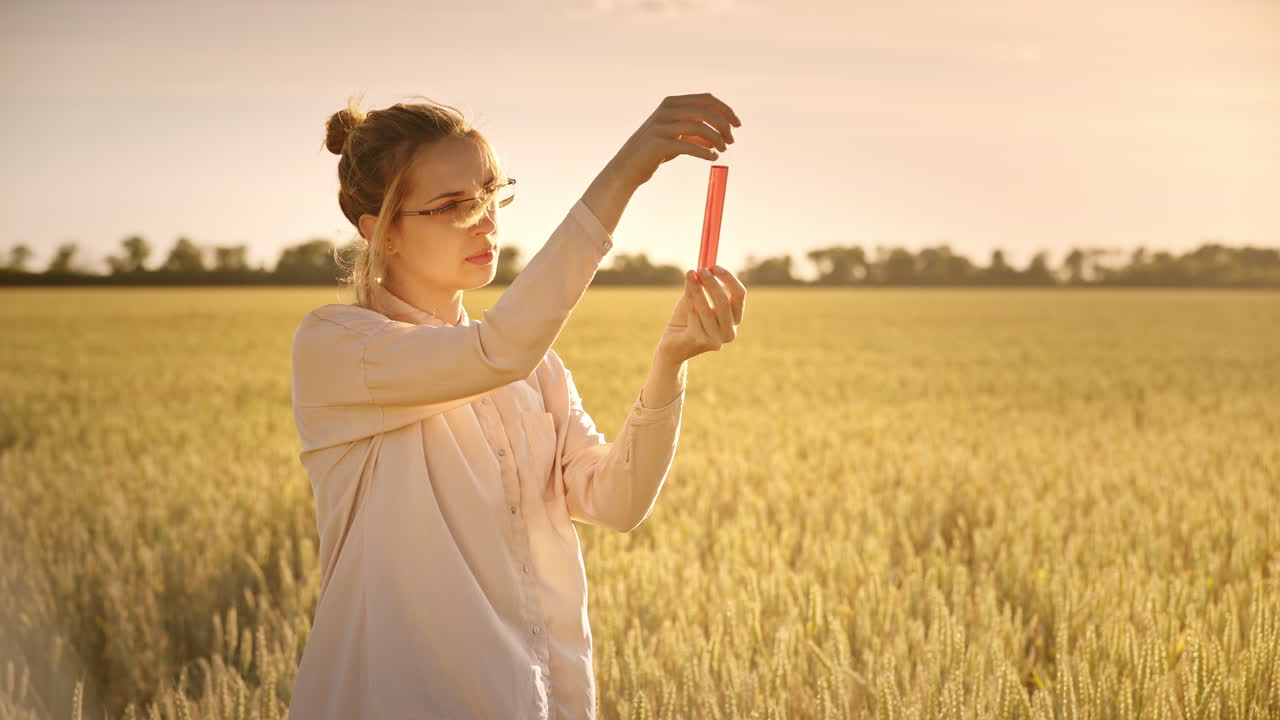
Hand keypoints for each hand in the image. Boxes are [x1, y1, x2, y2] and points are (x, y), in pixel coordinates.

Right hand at [608, 93, 741, 187]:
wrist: (628, 168)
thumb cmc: (653, 152)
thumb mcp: (675, 136)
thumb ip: (694, 132)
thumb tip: (720, 136)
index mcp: (671, 103)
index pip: (707, 99)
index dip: (726, 110)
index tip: (738, 124)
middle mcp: (666, 110)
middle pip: (706, 111)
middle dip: (724, 126)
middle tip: (731, 141)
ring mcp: (661, 126)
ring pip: (700, 128)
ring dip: (717, 140)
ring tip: (723, 150)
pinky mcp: (659, 143)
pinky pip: (690, 146)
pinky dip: (706, 152)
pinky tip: (712, 158)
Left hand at [656, 265, 746, 363]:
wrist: (672, 344)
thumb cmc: (687, 319)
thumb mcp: (695, 299)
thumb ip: (701, 285)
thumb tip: (702, 264)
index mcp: (734, 319)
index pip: (739, 295)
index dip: (728, 279)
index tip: (714, 266)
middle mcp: (729, 332)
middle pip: (724, 302)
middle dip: (712, 283)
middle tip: (700, 269)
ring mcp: (716, 339)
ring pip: (707, 309)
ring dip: (697, 289)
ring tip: (689, 275)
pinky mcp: (701, 342)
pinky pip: (694, 316)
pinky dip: (689, 304)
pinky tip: (683, 300)